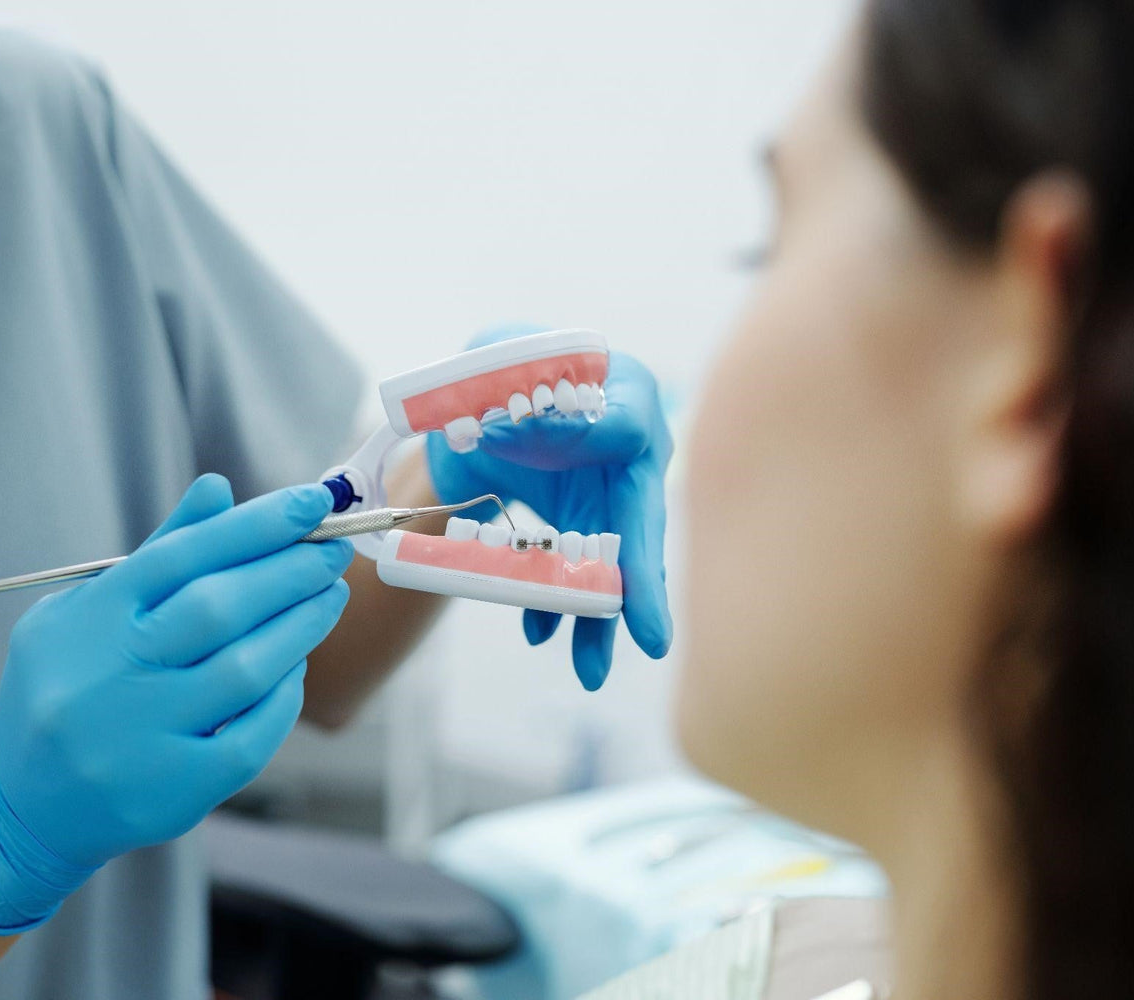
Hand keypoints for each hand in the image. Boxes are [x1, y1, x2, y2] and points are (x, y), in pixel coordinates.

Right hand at [0, 475, 352, 932]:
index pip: (183, 556)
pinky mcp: (171, 791)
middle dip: (289, 571)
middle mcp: (110, 675)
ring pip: (244, 670)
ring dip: (300, 627)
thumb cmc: (68, 685)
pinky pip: (250, 737)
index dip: (255, 525)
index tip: (313, 501)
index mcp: (88, 619)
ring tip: (329, 597)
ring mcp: (140, 737)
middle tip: (334, 548)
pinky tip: (297, 666)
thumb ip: (158, 553)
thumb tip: (220, 489)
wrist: (23, 803)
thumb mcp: (87, 610)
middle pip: (218, 608)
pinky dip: (283, 696)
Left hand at [426, 328, 672, 690]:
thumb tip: (509, 428)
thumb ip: (504, 376)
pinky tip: (537, 631)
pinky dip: (551, 606)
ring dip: (596, 619)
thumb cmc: (502, 364)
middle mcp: (632, 454)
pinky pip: (572, 575)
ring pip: (610, 566)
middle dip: (640, 585)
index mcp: (626, 394)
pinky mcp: (577, 528)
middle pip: (640, 522)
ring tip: (590, 673)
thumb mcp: (498, 355)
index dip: (587, 446)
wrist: (481, 399)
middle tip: (652, 641)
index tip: (533, 447)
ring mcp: (607, 497)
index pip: (625, 425)